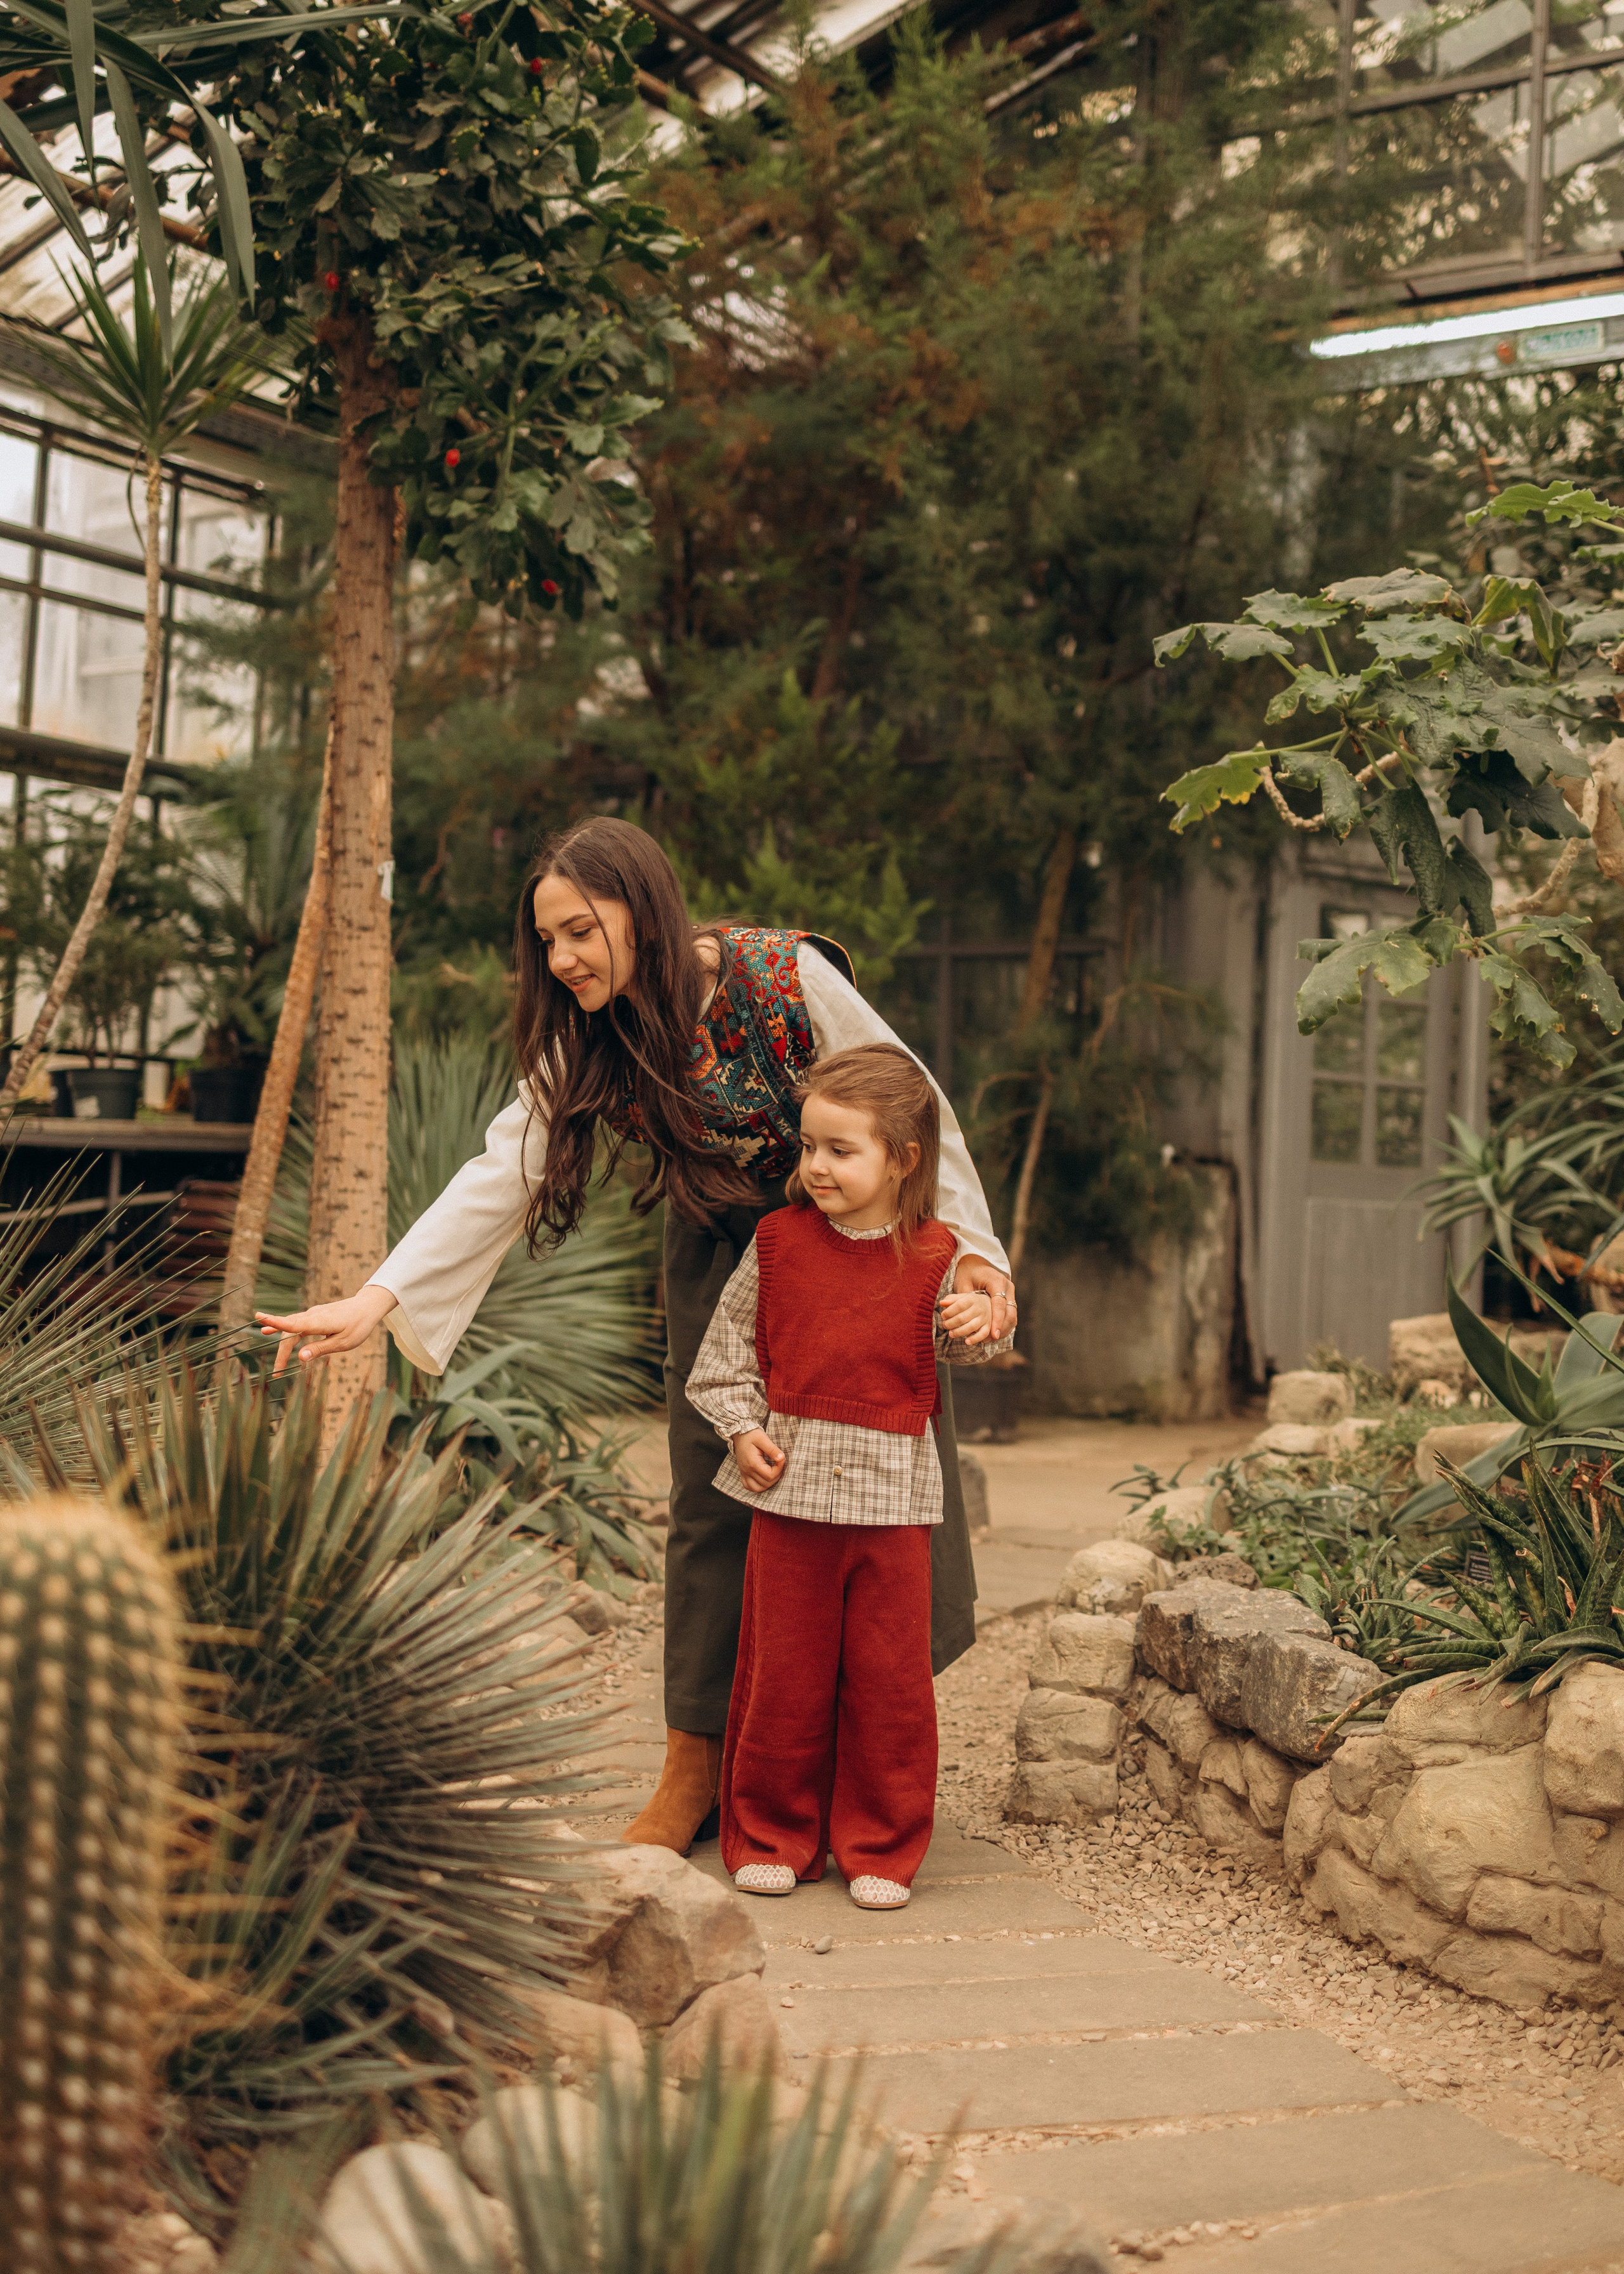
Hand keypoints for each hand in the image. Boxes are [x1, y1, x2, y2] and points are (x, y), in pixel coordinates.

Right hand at [255, 1284, 397, 1373]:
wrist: (367, 1306)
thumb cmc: (358, 1326)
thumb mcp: (343, 1343)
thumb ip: (321, 1349)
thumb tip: (300, 1357)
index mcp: (319, 1322)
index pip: (293, 1324)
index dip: (276, 1322)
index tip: (260, 1318)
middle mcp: (313, 1315)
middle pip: (290, 1332)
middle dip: (281, 1352)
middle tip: (277, 1373)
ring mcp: (313, 1313)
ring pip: (292, 1327)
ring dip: (283, 1343)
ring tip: (275, 1358)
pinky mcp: (315, 1315)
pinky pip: (297, 1324)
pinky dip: (287, 1332)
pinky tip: (273, 1332)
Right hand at [731, 1426, 786, 1491]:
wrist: (739, 1434)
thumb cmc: (751, 1435)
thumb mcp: (763, 1438)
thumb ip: (772, 1449)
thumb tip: (781, 1458)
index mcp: (752, 1463)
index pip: (770, 1475)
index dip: (779, 1469)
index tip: (782, 1459)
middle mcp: (747, 1470)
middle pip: (766, 1483)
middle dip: (776, 1475)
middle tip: (779, 1464)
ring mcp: (744, 1473)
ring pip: (758, 1488)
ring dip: (769, 1483)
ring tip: (774, 1472)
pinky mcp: (743, 1474)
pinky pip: (750, 1487)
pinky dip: (758, 1486)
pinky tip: (764, 1478)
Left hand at [940, 1287, 994, 1345]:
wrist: (989, 1303)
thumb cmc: (971, 1302)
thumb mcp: (962, 1297)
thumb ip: (951, 1299)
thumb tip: (942, 1303)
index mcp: (972, 1298)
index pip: (959, 1305)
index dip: (949, 1312)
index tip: (943, 1316)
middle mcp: (979, 1308)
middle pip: (963, 1317)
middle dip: (951, 1323)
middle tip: (945, 1325)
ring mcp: (984, 1318)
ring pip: (971, 1327)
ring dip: (959, 1332)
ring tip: (951, 1334)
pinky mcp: (988, 1326)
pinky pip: (982, 1334)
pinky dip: (974, 1339)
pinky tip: (966, 1341)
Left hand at [954, 1255, 1015, 1342]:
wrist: (977, 1264)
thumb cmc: (969, 1272)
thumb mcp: (962, 1281)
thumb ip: (958, 1296)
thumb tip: (943, 1304)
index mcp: (997, 1281)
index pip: (999, 1303)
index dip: (997, 1320)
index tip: (993, 1334)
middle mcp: (1007, 1287)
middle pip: (1010, 1312)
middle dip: (1002, 1327)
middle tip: (992, 1339)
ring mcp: (1010, 1293)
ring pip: (1012, 1316)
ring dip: (1003, 1329)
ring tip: (992, 1339)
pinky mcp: (1009, 1299)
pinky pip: (1010, 1316)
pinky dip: (1004, 1326)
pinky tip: (994, 1335)